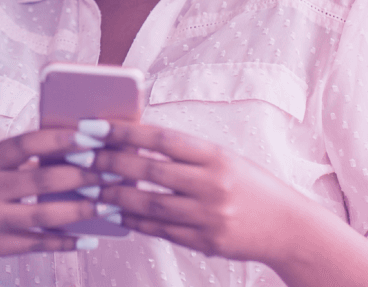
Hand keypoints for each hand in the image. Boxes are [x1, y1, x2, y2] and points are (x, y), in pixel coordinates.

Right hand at [0, 127, 116, 265]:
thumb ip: (14, 162)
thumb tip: (66, 153)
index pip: (26, 143)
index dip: (62, 137)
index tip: (93, 133)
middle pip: (43, 179)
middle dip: (84, 175)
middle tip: (115, 170)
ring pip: (44, 215)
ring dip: (82, 210)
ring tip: (111, 205)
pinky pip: (35, 245)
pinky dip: (64, 243)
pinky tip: (89, 240)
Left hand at [86, 121, 312, 264]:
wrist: (289, 228)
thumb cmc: (253, 187)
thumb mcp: (226, 160)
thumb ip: (187, 154)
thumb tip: (137, 142)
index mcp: (216, 156)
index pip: (161, 139)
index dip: (124, 132)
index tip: (93, 126)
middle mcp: (212, 184)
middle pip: (148, 171)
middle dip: (108, 163)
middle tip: (78, 156)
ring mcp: (207, 215)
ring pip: (147, 203)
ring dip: (112, 195)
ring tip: (88, 186)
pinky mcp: (204, 241)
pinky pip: (158, 230)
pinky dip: (132, 220)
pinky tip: (113, 212)